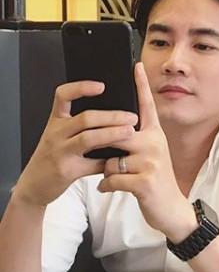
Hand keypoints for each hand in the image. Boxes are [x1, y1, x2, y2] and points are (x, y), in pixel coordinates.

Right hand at [12, 81, 137, 207]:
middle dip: (112, 116)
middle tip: (132, 117)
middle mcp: (56, 133)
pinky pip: (92, 164)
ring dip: (113, 134)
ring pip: (89, 138)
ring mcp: (60, 152)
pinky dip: (108, 161)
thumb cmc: (54, 157)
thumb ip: (82, 127)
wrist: (34, 185)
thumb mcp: (61, 136)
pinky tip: (120, 160)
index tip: (102, 86)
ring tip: (130, 132)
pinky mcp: (66, 170)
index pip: (63, 96)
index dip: (81, 87)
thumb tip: (117, 117)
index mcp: (56, 121)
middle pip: (86, 118)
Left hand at [98, 63, 195, 240]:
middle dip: (104, 143)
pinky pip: (111, 178)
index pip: (147, 106)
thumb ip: (135, 142)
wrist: (171, 209)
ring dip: (106, 171)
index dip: (140, 85)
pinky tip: (110, 189)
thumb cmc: (155, 182)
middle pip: (119, 132)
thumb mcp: (150, 157)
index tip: (135, 66)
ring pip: (111, 159)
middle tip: (103, 155)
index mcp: (156, 135)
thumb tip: (112, 130)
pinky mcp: (144, 181)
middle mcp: (155, 144)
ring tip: (115, 178)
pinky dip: (107, 186)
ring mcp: (151, 162)